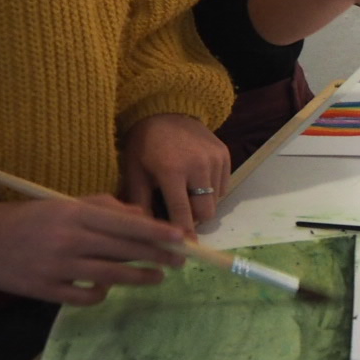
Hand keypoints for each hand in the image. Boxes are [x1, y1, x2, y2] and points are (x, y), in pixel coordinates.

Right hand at [0, 195, 186, 303]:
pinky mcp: (44, 289)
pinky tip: (109, 289)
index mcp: (75, 214)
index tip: (181, 238)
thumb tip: (142, 216)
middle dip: (157, 256)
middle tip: (179, 261)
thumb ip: (105, 207)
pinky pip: (86, 296)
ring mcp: (56, 266)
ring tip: (157, 277)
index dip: (156, 232)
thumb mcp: (66, 204)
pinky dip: (102, 294)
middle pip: (124, 250)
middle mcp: (68, 239)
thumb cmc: (30, 218)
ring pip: (111, 276)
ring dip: (140, 278)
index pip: (125, 223)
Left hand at [119, 113, 229, 231]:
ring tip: (186, 195)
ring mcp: (214, 160)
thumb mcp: (134, 172)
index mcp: (171, 171)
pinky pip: (223, 187)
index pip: (182, 213)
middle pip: (205, 212)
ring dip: (202, 205)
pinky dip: (211, 191)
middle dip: (194, 220)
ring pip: (215, 201)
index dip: (182, 234)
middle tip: (181, 216)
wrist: (165, 110)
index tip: (182, 249)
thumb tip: (146, 235)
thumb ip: (140, 204)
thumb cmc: (144, 144)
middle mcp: (197, 166)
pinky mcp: (225, 155)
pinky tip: (196, 181)